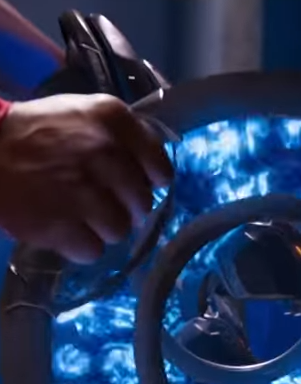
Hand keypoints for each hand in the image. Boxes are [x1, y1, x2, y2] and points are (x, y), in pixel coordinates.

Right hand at [0, 93, 172, 262]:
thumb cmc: (38, 133)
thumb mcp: (86, 114)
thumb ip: (126, 137)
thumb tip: (156, 175)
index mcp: (113, 120)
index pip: (161, 168)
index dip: (151, 182)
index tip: (135, 185)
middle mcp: (103, 152)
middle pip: (142, 203)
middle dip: (125, 207)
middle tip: (100, 201)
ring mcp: (81, 190)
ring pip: (120, 230)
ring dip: (103, 229)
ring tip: (79, 215)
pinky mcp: (58, 224)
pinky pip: (93, 251)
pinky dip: (81, 247)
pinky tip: (66, 230)